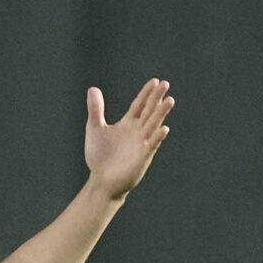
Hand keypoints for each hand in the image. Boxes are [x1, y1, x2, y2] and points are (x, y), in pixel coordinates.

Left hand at [85, 78, 174, 198]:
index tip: (155, 81)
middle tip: (165, 84)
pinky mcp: (142, 158)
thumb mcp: (95, 128)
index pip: (140, 105)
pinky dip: (157, 137)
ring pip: (154, 125)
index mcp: (128, 124)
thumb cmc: (100, 157)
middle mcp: (138, 132)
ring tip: (170, 100)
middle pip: (149, 111)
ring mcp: (141, 144)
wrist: (102, 181)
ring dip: (161, 113)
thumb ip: (96, 109)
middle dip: (157, 98)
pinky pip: (151, 146)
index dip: (146, 93)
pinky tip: (164, 129)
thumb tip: (93, 89)